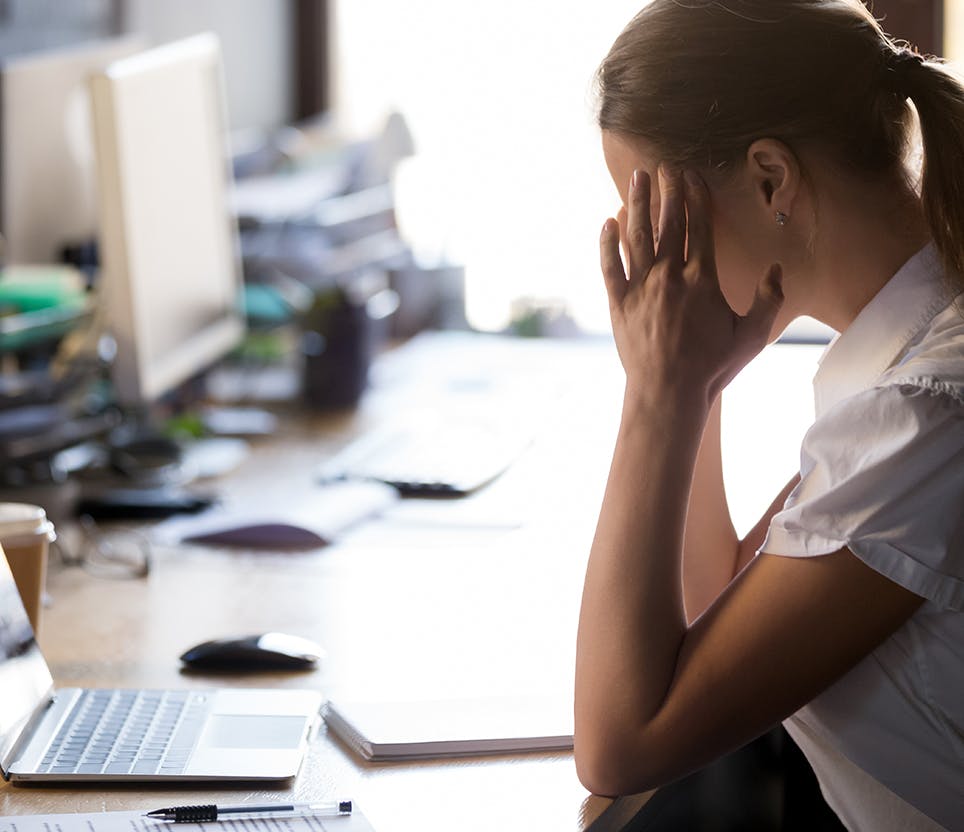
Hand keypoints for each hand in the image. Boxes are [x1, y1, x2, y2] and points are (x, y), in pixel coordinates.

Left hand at [601, 165, 783, 407]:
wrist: (667, 392)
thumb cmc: (711, 367)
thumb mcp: (751, 337)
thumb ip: (768, 300)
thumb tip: (776, 268)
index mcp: (702, 279)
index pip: (699, 227)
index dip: (696, 198)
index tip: (691, 176)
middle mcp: (669, 276)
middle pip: (668, 223)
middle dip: (668, 191)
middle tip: (665, 167)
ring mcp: (640, 288)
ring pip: (637, 236)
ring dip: (637, 204)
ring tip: (637, 179)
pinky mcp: (618, 303)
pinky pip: (609, 266)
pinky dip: (607, 242)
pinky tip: (607, 221)